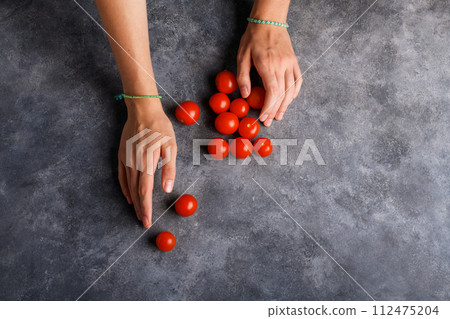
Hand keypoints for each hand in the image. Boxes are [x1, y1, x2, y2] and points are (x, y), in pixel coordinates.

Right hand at [117, 98, 176, 227]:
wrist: (142, 110)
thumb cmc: (160, 127)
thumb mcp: (170, 146)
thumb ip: (168, 168)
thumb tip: (167, 189)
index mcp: (146, 162)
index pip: (145, 191)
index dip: (146, 207)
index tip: (147, 220)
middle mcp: (133, 163)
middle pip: (136, 192)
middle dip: (140, 209)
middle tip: (144, 222)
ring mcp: (125, 159)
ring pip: (128, 186)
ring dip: (133, 202)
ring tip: (138, 213)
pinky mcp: (121, 155)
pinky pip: (121, 176)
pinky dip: (124, 189)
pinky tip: (129, 197)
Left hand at [237, 23, 302, 125]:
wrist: (269, 20)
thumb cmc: (253, 37)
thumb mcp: (242, 56)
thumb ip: (243, 77)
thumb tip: (246, 95)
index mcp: (267, 65)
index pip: (272, 92)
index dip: (268, 108)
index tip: (263, 117)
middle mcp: (281, 66)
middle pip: (282, 94)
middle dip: (275, 110)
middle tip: (269, 121)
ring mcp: (290, 64)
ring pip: (291, 90)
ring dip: (285, 105)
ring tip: (279, 116)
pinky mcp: (294, 61)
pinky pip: (298, 81)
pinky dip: (294, 93)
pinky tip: (289, 101)